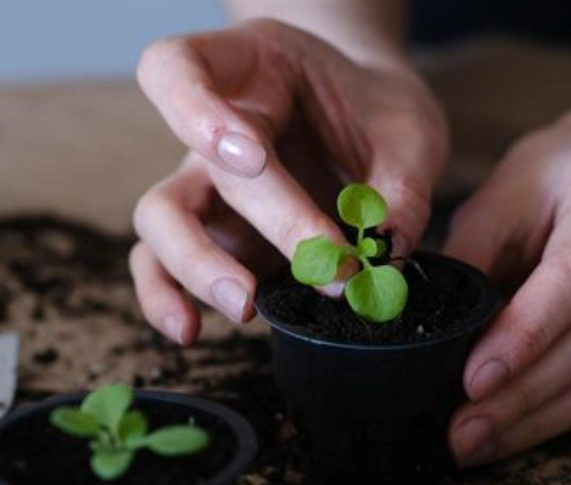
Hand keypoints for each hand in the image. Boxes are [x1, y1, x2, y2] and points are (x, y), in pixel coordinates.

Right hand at [130, 19, 447, 343]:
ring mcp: (206, 187)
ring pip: (161, 220)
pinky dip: (169, 298)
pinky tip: (193, 330)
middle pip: (202, 166)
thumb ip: (402, 186)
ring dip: (196, 266)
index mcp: (251, 70)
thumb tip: (385, 255)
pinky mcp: (213, 239)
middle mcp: (213, 128)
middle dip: (265, 219)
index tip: (252, 157)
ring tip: (245, 306)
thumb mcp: (409, 132)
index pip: (179, 68)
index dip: (196, 111)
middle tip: (322, 264)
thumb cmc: (379, 114)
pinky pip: (161, 267)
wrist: (375, 128)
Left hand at [443, 122, 570, 465]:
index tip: (473, 380)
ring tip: (476, 443)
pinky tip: (509, 434)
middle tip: (462, 432)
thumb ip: (470, 256)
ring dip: (538, 418)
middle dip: (524, 394)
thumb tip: (427, 330)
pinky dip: (556, 416)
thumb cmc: (553, 176)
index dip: (527, 334)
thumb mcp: (501, 193)